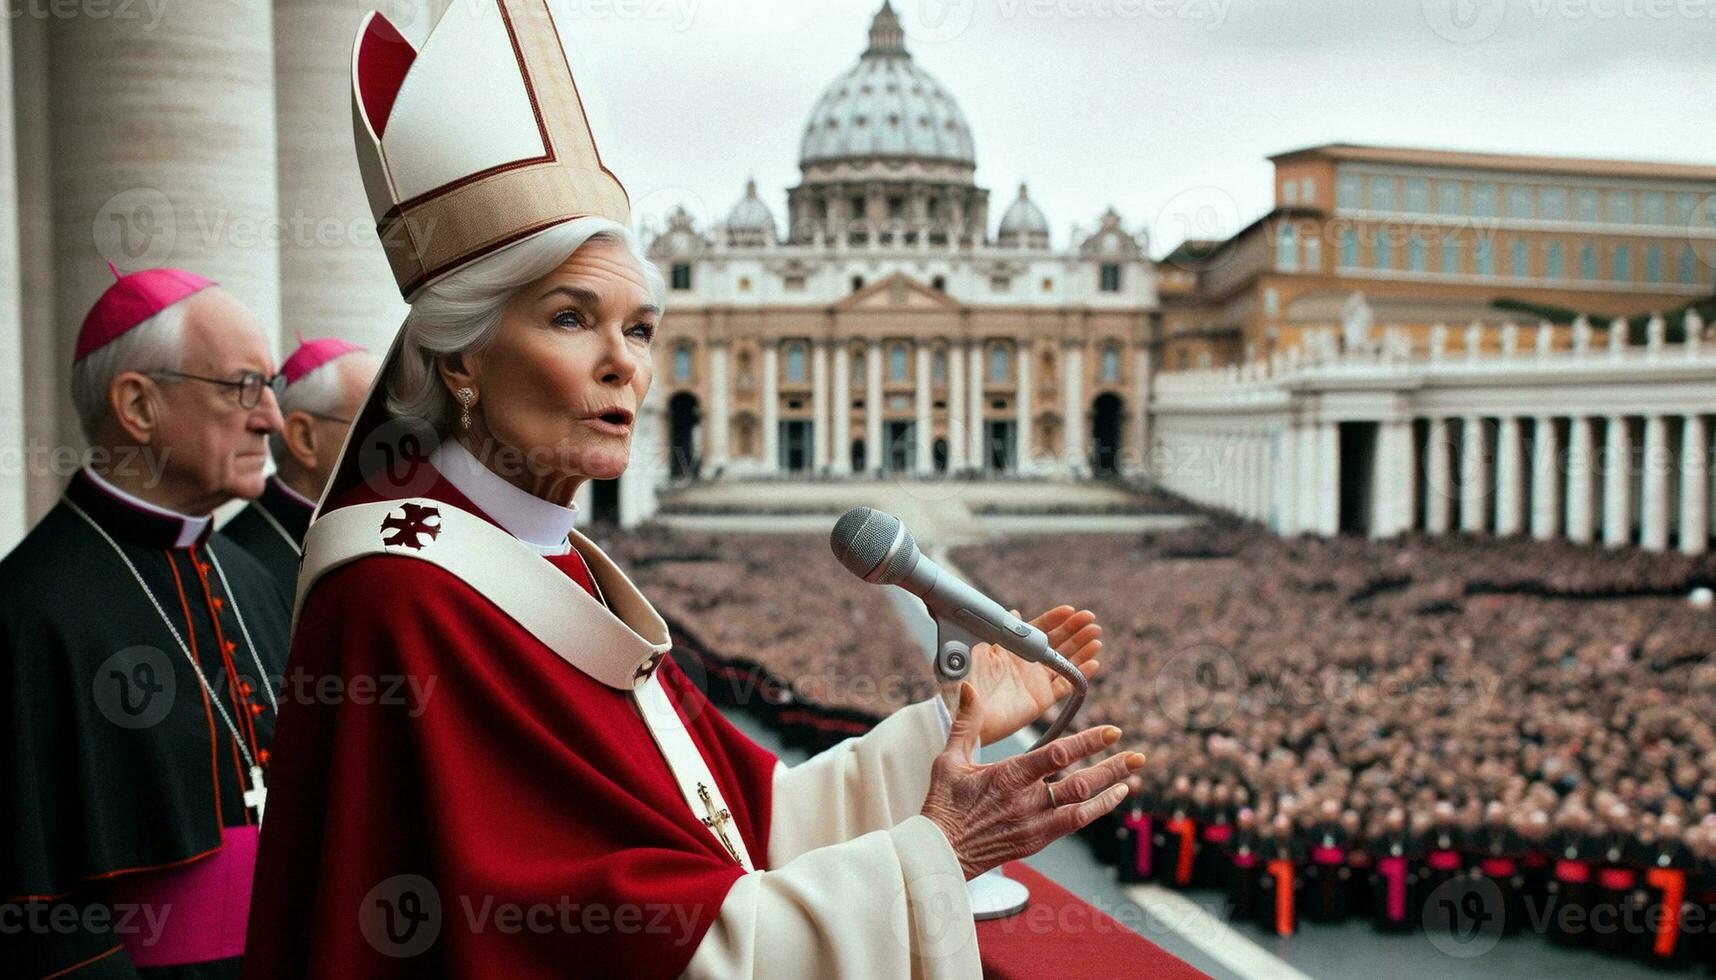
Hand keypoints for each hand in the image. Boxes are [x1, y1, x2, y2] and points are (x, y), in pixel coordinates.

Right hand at [921, 682, 1144, 880]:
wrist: (940, 855)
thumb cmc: (943, 805)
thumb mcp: (949, 760)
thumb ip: (966, 722)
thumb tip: (970, 687)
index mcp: (1006, 777)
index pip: (1056, 755)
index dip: (1088, 742)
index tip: (1112, 731)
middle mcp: (1026, 802)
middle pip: (1080, 784)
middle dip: (1112, 768)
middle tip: (1138, 755)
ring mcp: (1034, 824)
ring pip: (1082, 806)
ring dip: (1111, 789)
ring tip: (1133, 775)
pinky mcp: (1037, 841)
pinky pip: (1075, 824)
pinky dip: (1097, 809)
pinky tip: (1112, 797)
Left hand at [962, 605, 1103, 745]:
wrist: (961, 711)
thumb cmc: (963, 679)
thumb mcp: (976, 647)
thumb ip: (996, 631)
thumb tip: (1014, 613)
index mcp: (1012, 648)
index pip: (1039, 629)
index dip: (1055, 619)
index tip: (1069, 610)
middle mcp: (1026, 663)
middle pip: (1057, 643)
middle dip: (1074, 630)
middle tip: (1090, 620)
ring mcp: (1035, 681)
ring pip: (1065, 661)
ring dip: (1082, 648)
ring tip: (1096, 636)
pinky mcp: (1040, 699)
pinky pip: (1064, 686)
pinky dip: (1079, 674)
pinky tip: (1093, 661)